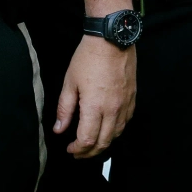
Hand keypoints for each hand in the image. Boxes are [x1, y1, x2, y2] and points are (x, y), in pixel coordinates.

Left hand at [54, 35, 136, 156]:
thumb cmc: (88, 58)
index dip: (77, 149)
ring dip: (104, 143)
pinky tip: (108, 129)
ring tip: (92, 144)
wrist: (112, 39)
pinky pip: (126, 121)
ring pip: (117, 134)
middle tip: (79, 153)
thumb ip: (64, 109)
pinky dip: (116, 130)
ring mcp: (125, 104)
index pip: (87, 140)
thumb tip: (59, 130)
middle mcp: (112, 109)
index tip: (69, 149)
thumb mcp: (70, 83)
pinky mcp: (132, 97)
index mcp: (94, 107)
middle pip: (103, 142)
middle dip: (89, 152)